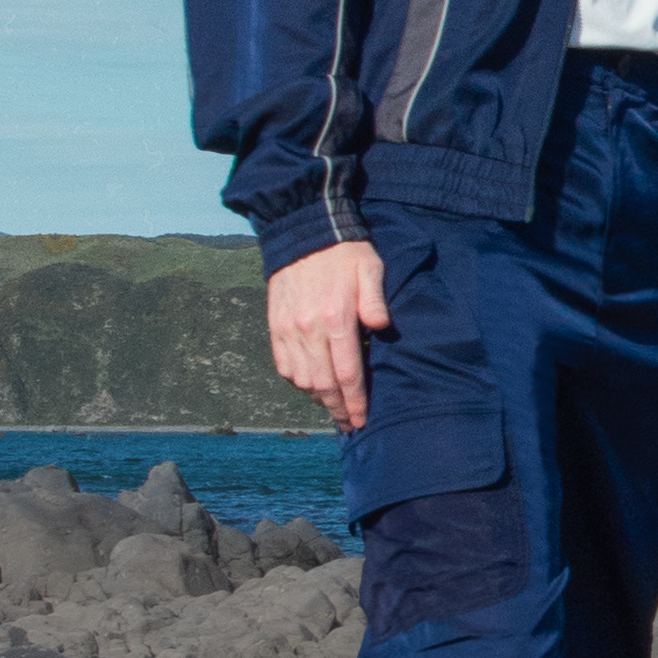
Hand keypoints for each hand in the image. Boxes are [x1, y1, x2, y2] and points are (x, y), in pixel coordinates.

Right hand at [267, 240, 390, 431]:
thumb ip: (375, 300)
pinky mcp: (275, 326)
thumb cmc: (344, 253)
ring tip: (334, 408)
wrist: (302, 232)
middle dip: (338, 408)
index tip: (361, 419)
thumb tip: (382, 327)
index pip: (346, 373)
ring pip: (302, 379)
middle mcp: (308, 328)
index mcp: (336, 317)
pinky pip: (284, 365)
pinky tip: (311, 387)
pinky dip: (297, 382)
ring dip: (318, 399)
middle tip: (350, 425)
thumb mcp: (370, 268)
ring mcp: (288, 329)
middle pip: (323, 384)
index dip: (355, 401)